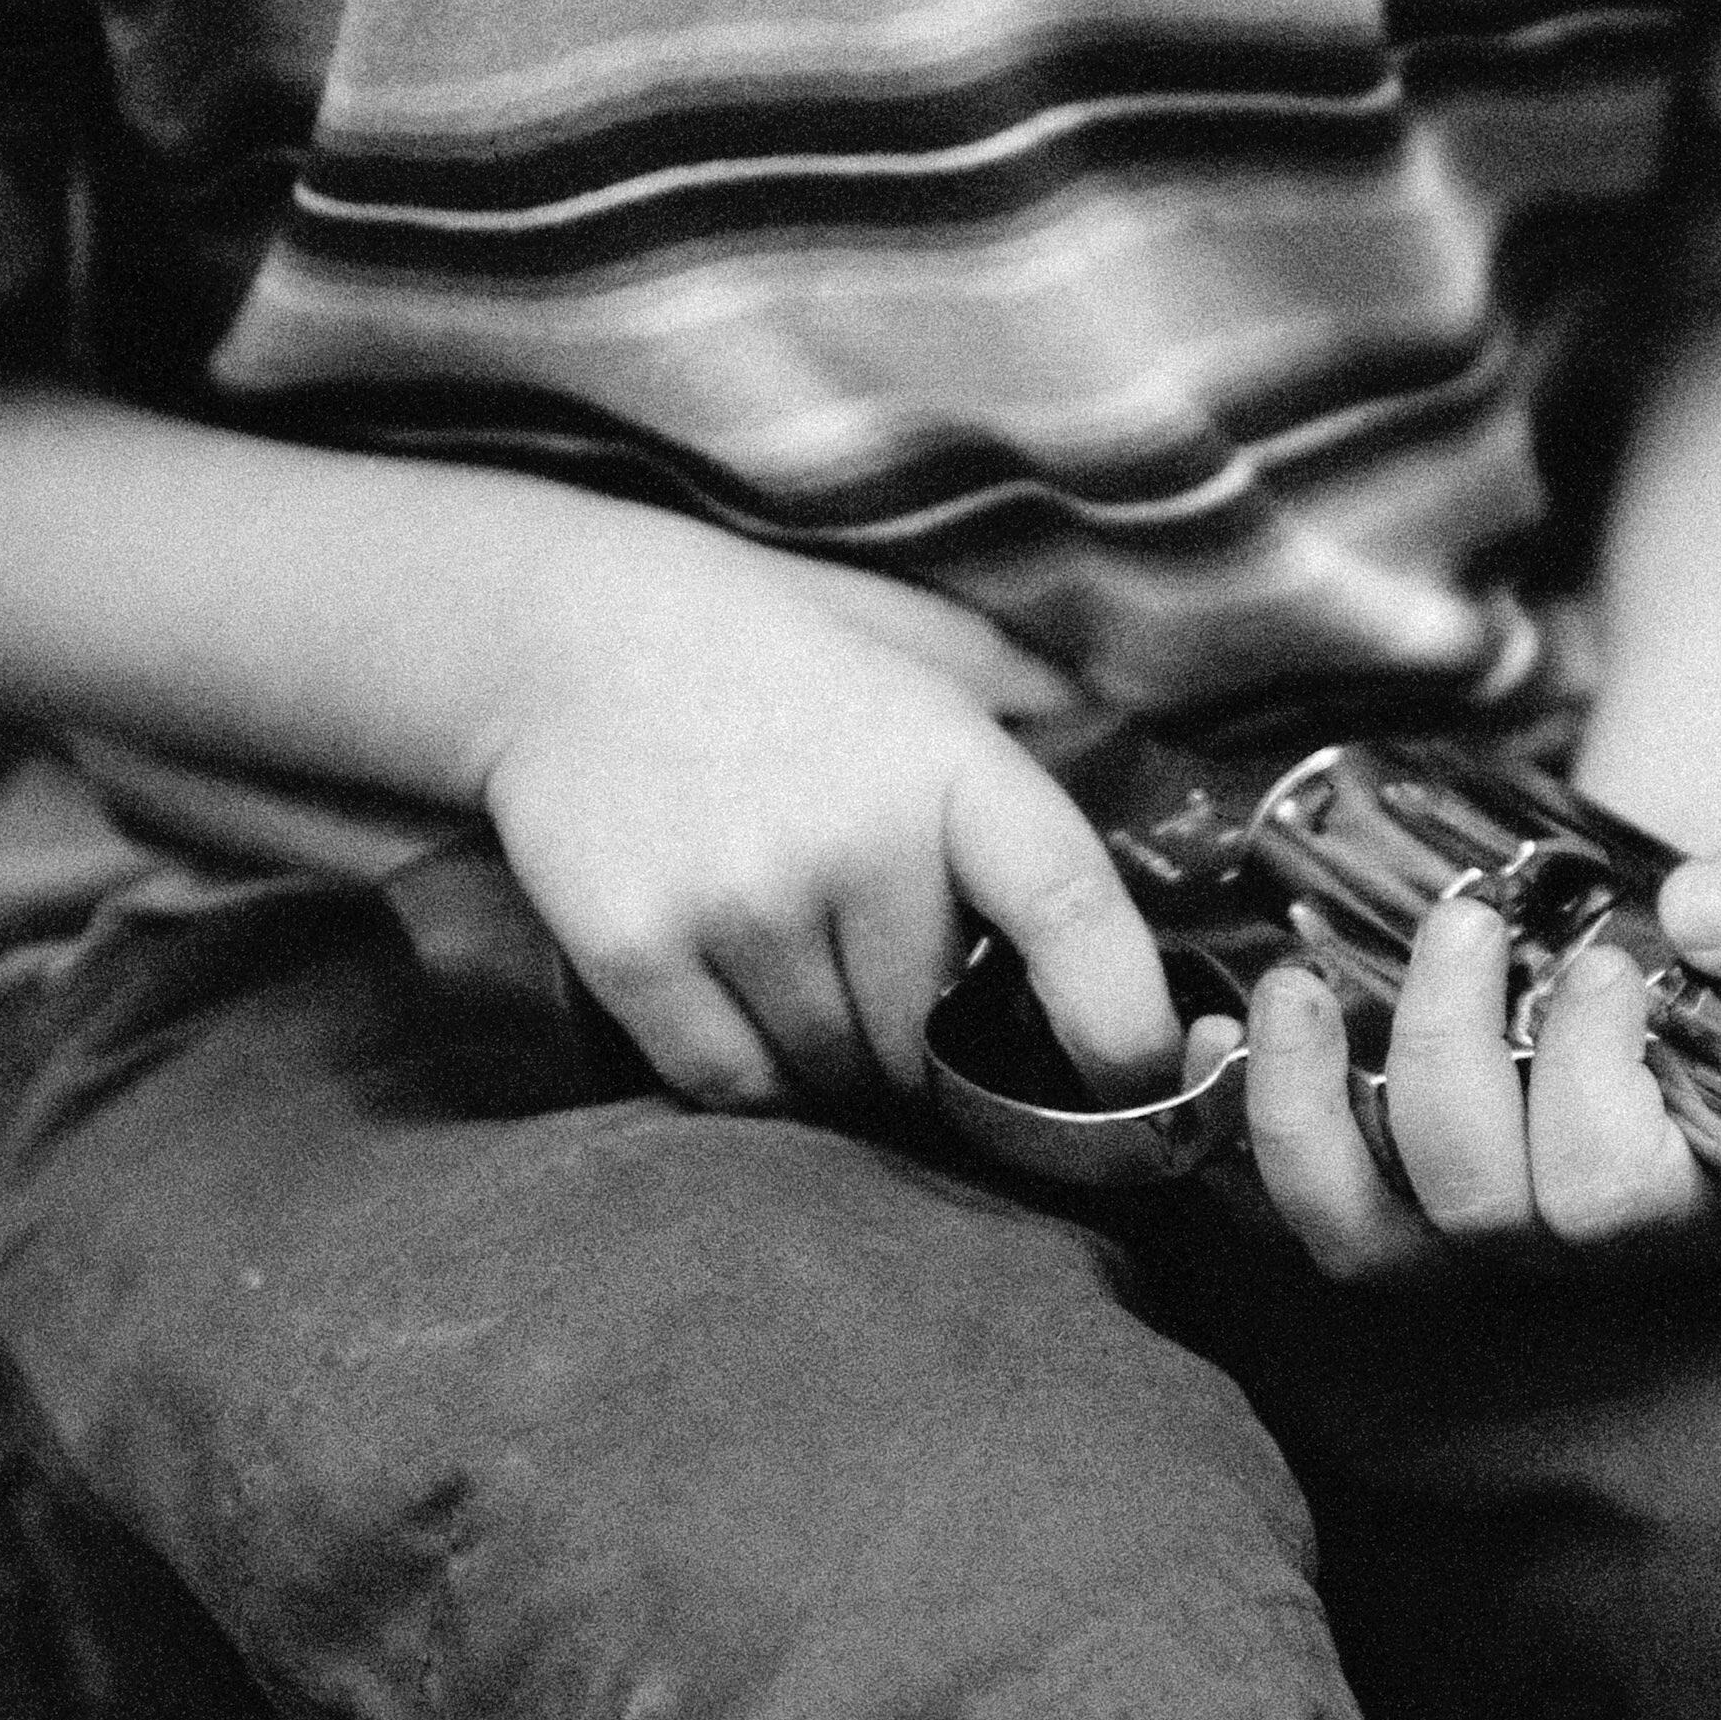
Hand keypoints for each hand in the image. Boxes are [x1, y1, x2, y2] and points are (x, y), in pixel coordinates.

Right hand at [475, 545, 1173, 1114]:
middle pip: (935, 1040)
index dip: (1125, 1029)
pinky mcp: (638, 947)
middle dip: (931, 1044)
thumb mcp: (928, 646)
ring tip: (803, 967)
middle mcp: (853, 838)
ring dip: (837, 1061)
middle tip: (891, 982)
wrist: (561, 632)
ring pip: (835, 1075)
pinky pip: (735, 1085)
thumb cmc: (774, 648)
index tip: (1138, 1087)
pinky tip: (739, 997)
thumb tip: (1159, 787)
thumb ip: (1043, 716)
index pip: (1075, 917)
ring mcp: (741, 899)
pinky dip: (751, 1076)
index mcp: (949, 763)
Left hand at [1241, 844, 1720, 1283]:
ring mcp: (1476, 1234)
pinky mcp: (1391, 1195)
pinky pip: (1293, 1206)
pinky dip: (1240, 1125)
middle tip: (1467, 920)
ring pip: (1364, 1238)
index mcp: (1710, 1208)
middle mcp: (1583, 1249)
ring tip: (1303, 982)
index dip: (1591, 1082)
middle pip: (1484, 1210)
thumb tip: (1703, 913)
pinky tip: (1218, 1030)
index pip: (1622, 1202)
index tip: (1611, 960)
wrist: (1710, 943)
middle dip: (1450, 1053)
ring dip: (1312, 1109)